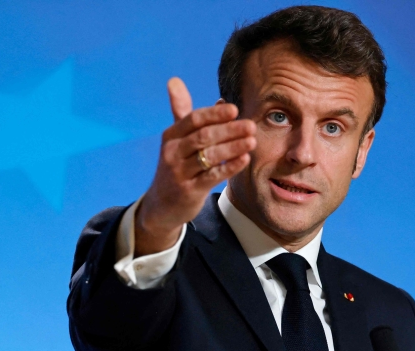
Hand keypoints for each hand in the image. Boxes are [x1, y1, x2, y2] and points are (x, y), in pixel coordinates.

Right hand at [135, 77, 255, 255]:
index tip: (234, 109)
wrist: (162, 205)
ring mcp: (179, 172)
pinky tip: (244, 159)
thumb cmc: (176, 166)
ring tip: (252, 140)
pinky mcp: (189, 190)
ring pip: (209, 156)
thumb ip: (181, 112)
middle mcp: (172, 152)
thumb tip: (176, 80)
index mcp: (171, 136)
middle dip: (229, 130)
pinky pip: (212, 176)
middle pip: (203, 136)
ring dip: (233, 147)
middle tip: (251, 125)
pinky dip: (229, 167)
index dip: (214, 114)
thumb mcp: (175, 140)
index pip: (193, 120)